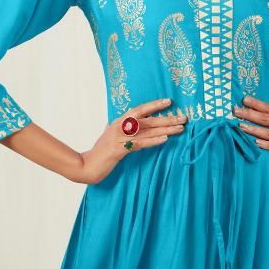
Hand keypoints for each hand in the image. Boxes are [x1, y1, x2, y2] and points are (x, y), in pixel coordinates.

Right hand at [73, 97, 187, 184]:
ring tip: (180, 128)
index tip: (169, 102)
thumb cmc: (98, 153)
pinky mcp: (120, 150)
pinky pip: (140, 144)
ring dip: (165, 129)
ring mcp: (119, 137)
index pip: (139, 110)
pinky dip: (153, 141)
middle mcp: (120, 127)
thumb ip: (112, 129)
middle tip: (183, 117)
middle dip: (167, 118)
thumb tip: (112, 124)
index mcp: (118, 122)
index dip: (154, 105)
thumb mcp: (106, 137)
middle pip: (148, 120)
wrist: (85, 166)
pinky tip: (165, 139)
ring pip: (147, 131)